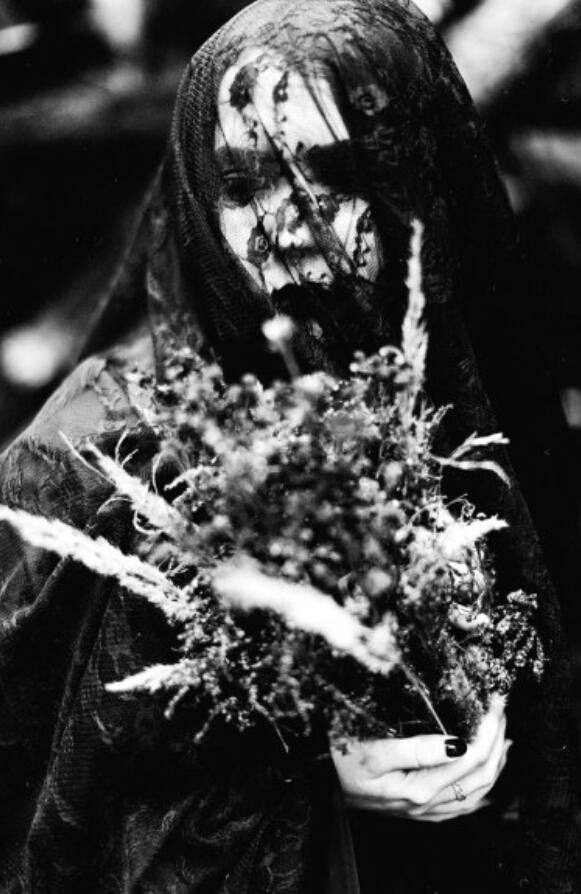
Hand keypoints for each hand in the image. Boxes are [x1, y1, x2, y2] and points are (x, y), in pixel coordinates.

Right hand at [332, 694, 509, 822]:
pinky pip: (464, 804)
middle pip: (480, 774)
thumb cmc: (338, 761)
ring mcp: (425, 811)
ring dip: (496, 761)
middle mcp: (426, 804)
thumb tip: (457, 743)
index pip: (470, 756)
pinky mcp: (420, 811)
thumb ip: (414, 750)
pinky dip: (484, 784)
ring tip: (503, 732)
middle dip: (496, 738)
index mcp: (417, 788)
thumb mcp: (370, 750)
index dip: (488, 727)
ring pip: (477, 791)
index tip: (494, 699)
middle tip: (501, 706)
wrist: (317, 786)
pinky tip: (488, 769)